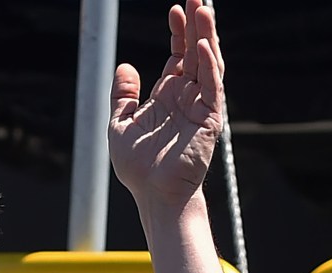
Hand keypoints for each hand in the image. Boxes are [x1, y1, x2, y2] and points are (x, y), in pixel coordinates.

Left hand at [109, 0, 223, 210]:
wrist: (153, 194)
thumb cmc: (138, 167)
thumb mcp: (120, 124)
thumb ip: (123, 96)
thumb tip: (125, 66)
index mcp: (167, 95)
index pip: (177, 55)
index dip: (178, 32)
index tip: (174, 9)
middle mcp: (187, 96)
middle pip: (195, 52)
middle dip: (196, 24)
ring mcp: (200, 106)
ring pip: (207, 63)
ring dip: (206, 36)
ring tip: (204, 9)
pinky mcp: (209, 119)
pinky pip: (212, 87)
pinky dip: (209, 66)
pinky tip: (202, 46)